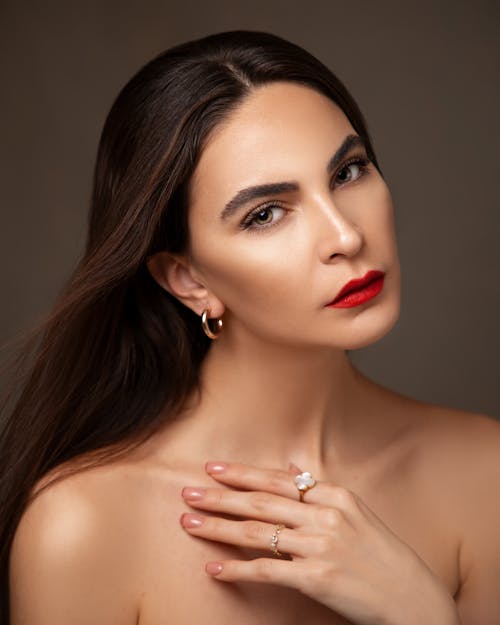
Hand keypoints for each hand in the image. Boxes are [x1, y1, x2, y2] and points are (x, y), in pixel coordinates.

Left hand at [179, 461, 457, 624]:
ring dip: (218, 527)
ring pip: (257, 531)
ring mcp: (321, 546)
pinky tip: (214, 568)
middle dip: (221, 496)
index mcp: (336, 495)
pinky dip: (237, 568)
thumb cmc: (384, 556)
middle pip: (261, 501)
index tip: (214, 468)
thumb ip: (321, 491)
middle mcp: (326, 515)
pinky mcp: (317, 578)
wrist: (414, 599)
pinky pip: (268, 570)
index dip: (242, 473)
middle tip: (189, 492)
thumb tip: (292, 467)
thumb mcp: (358, 513)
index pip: (278, 479)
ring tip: (189, 523)